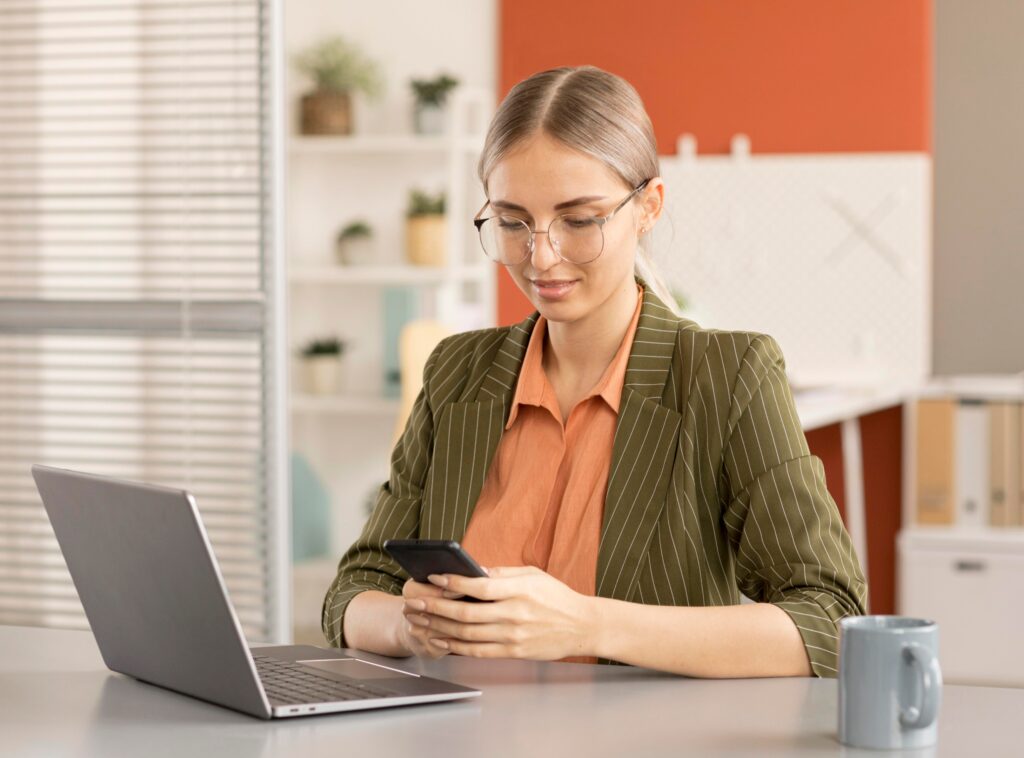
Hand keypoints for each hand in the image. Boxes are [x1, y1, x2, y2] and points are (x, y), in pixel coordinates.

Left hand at [404, 565, 595, 659]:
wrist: (582, 626)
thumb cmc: (556, 596)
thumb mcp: (533, 574)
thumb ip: (503, 573)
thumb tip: (474, 571)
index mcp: (519, 591)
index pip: (479, 587)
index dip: (453, 583)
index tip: (433, 577)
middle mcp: (514, 615)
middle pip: (466, 614)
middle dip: (435, 607)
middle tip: (415, 601)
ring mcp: (513, 636)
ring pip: (467, 634)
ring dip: (439, 627)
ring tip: (419, 620)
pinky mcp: (513, 652)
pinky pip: (478, 651)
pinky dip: (455, 646)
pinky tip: (440, 638)